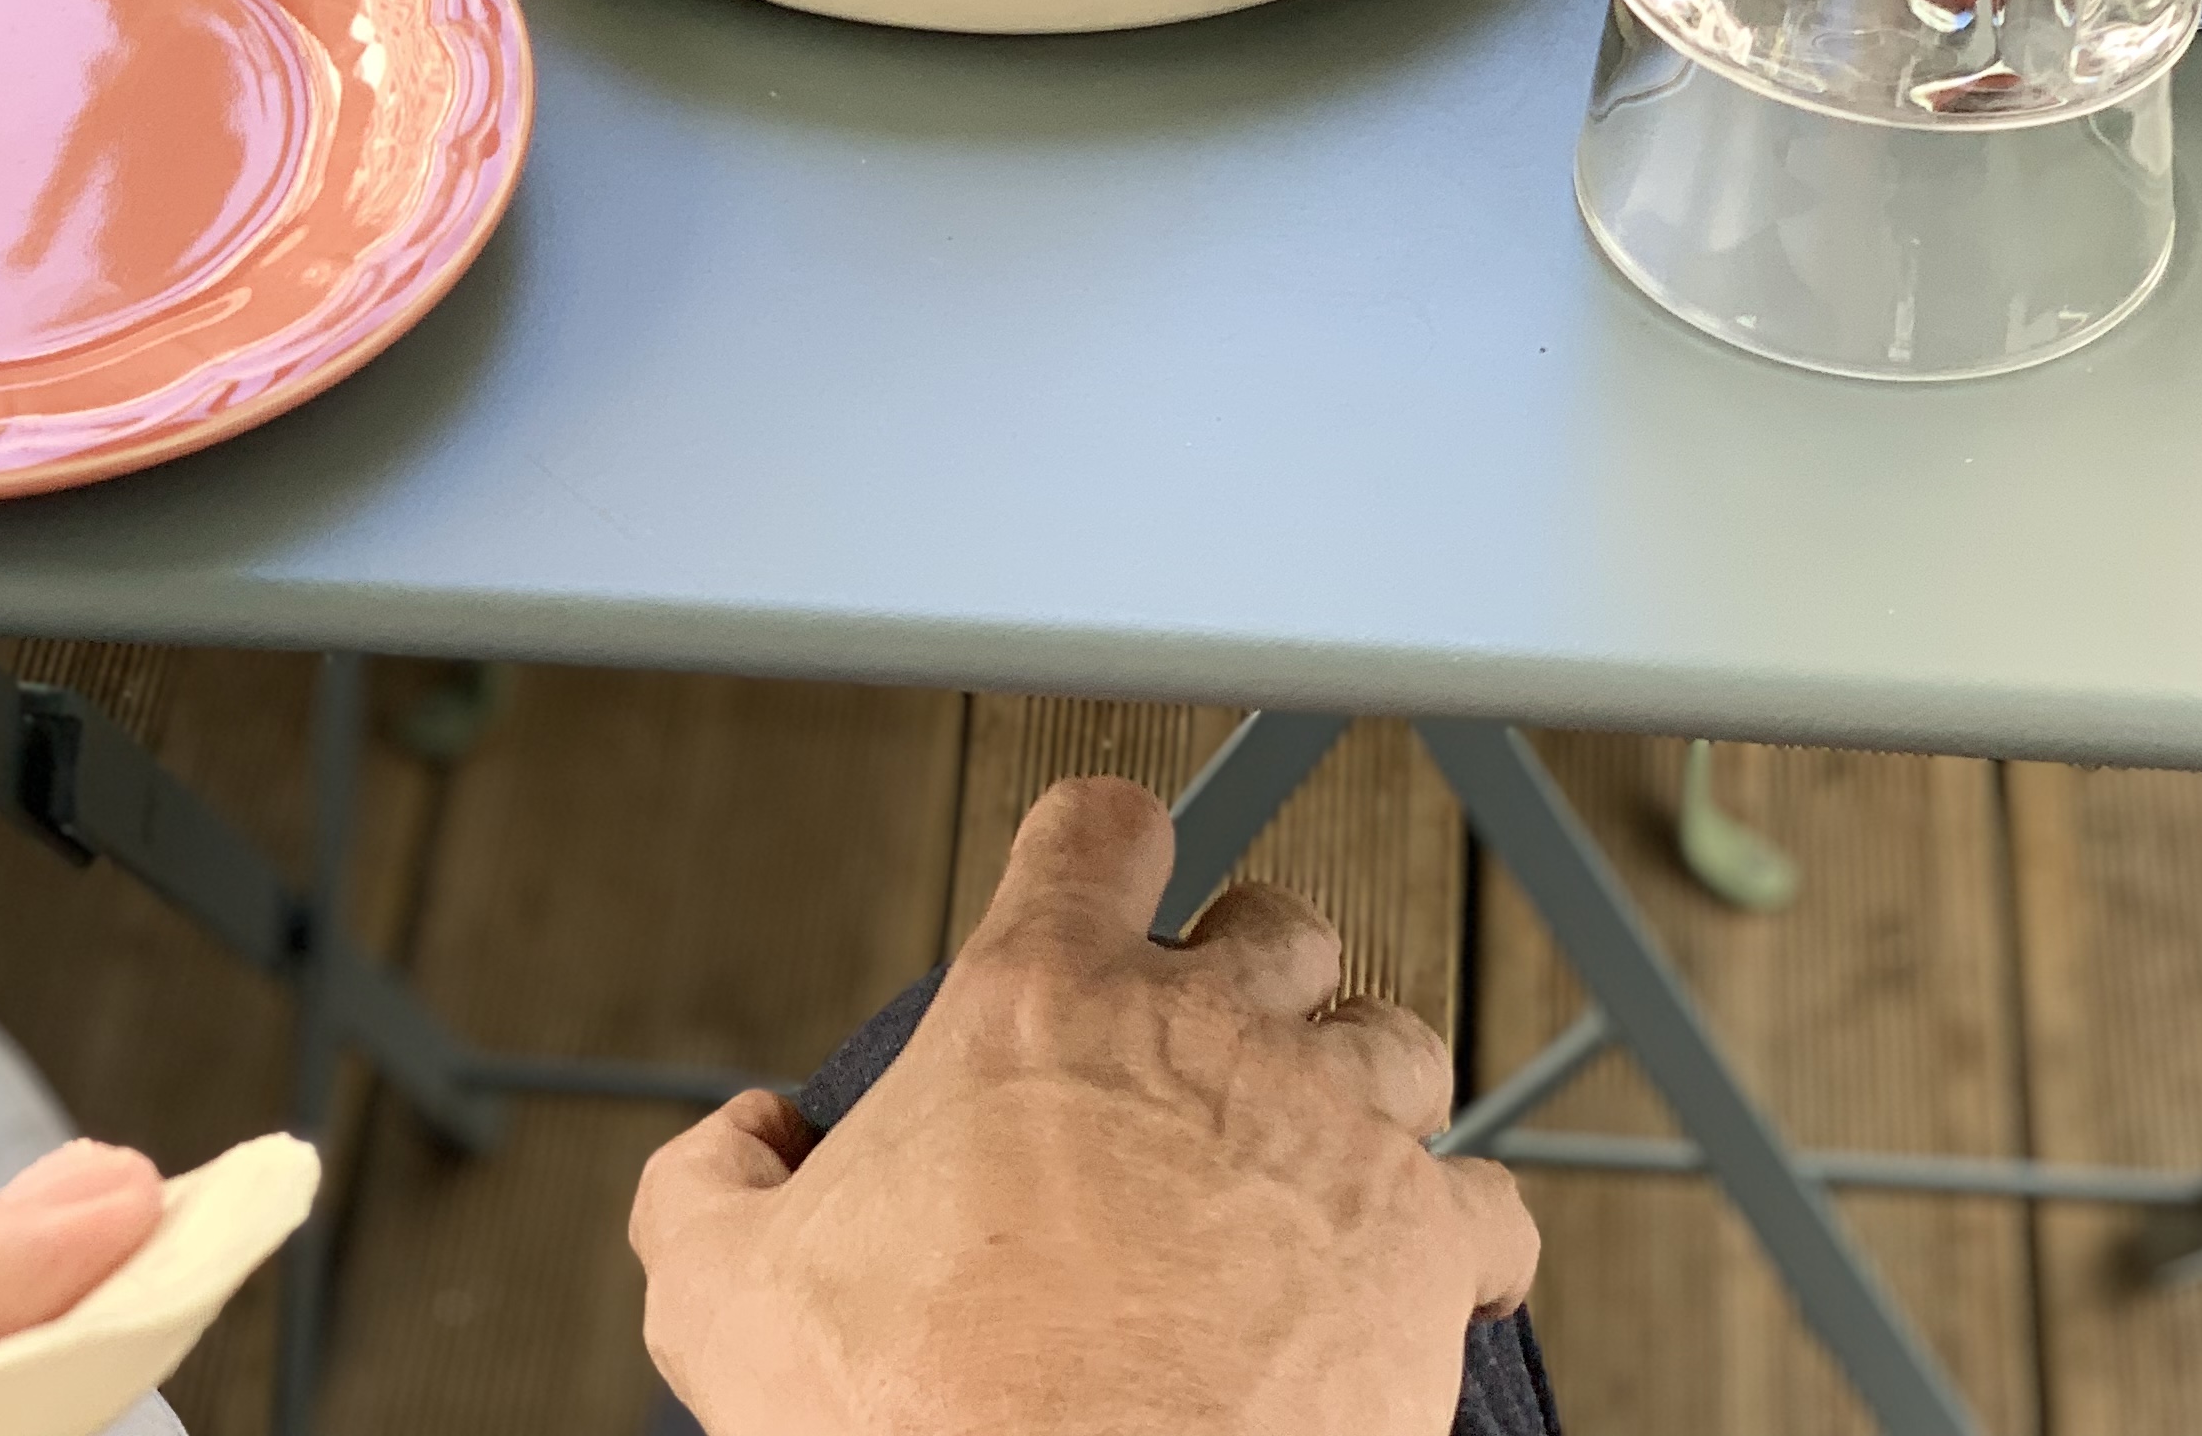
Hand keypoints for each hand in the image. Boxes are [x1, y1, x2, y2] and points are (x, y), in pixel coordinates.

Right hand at [632, 774, 1533, 1435]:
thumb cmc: (909, 1426)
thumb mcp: (725, 1303)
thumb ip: (710, 1188)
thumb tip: (745, 1144)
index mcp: (1037, 1002)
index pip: (1101, 826)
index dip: (1105, 852)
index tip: (1112, 889)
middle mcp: (1197, 1031)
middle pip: (1275, 925)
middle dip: (1250, 981)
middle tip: (1212, 1067)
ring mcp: (1325, 1131)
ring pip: (1392, 1041)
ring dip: (1358, 1090)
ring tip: (1317, 1165)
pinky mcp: (1421, 1252)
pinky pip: (1491, 1207)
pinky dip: (1463, 1241)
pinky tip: (1425, 1283)